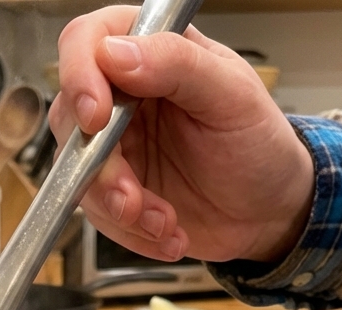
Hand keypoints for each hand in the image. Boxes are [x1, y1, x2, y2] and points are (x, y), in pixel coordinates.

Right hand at [49, 6, 314, 263]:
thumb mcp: (232, 95)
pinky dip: (133, 233)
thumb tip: (117, 53)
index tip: (96, 118)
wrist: (269, 213)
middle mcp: (124, 98)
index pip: (87, 43)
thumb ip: (177, 63)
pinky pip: (100, 215)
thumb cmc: (259, 145)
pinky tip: (170, 234)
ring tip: (164, 223)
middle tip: (132, 198)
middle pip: (71, 119)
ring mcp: (117, 149)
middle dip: (100, 169)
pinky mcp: (116, 193)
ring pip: (79, 174)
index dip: (80, 76)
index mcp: (150, 52)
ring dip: (120, 209)